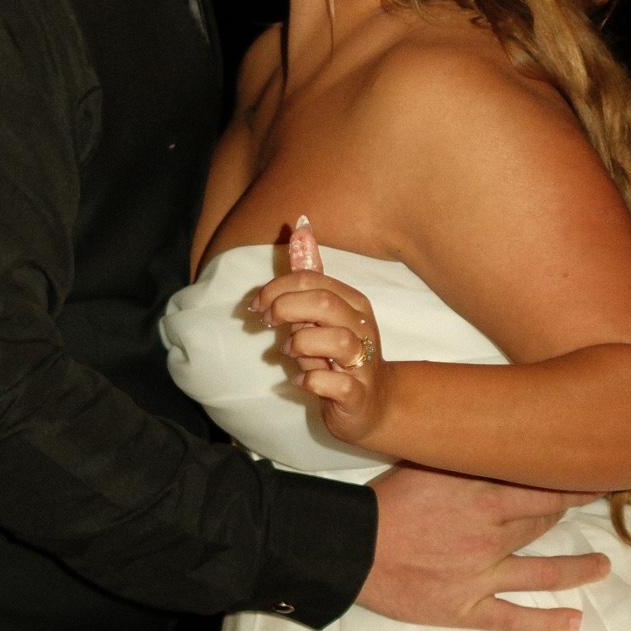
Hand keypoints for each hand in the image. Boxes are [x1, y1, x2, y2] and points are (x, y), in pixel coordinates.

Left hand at [250, 215, 390, 450]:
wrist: (373, 404)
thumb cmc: (339, 352)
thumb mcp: (323, 310)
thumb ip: (309, 272)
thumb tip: (300, 225)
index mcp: (352, 302)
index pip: (313, 280)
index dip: (278, 288)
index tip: (256, 305)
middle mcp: (362, 327)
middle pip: (323, 303)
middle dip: (285, 308)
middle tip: (265, 322)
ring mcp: (364, 363)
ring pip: (337, 340)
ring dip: (302, 343)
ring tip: (288, 350)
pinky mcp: (359, 395)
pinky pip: (339, 385)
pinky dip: (313, 380)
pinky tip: (302, 380)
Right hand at [362, 465, 610, 630]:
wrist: (354, 547)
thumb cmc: (384, 500)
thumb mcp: (424, 463)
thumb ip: (459, 454)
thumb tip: (486, 431)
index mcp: (481, 496)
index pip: (540, 487)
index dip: (569, 482)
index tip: (594, 474)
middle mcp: (491, 535)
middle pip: (542, 522)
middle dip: (567, 512)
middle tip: (591, 506)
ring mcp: (484, 575)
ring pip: (544, 572)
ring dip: (578, 569)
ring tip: (603, 566)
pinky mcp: (469, 607)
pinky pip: (516, 617)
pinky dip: (547, 620)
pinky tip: (573, 619)